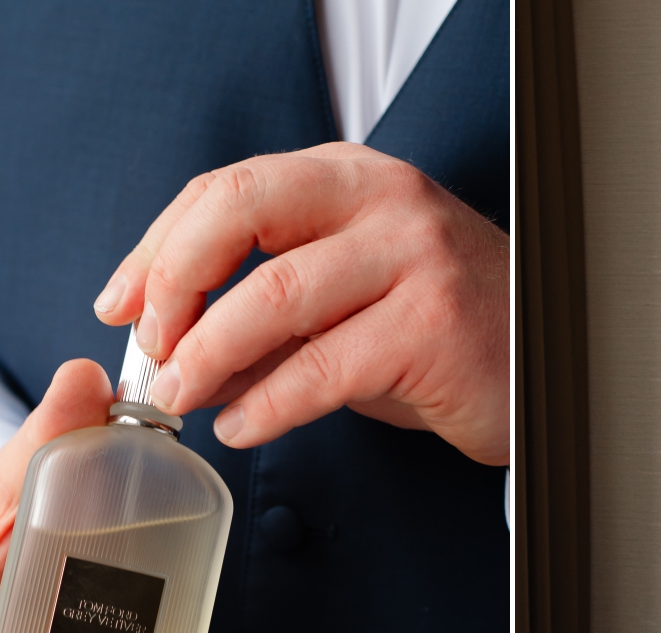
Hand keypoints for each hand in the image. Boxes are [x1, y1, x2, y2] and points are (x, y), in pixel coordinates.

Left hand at [92, 142, 508, 465]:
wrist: (541, 370)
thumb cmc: (441, 334)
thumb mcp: (348, 301)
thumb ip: (268, 312)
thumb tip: (174, 345)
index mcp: (350, 179)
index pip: (227, 190)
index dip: (159, 247)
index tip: (119, 304)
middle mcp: (383, 200)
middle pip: (240, 211)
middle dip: (174, 282)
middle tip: (149, 346)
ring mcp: (413, 258)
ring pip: (274, 296)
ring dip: (209, 353)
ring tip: (180, 395)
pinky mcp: (430, 328)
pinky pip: (322, 368)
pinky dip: (267, 404)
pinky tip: (243, 426)